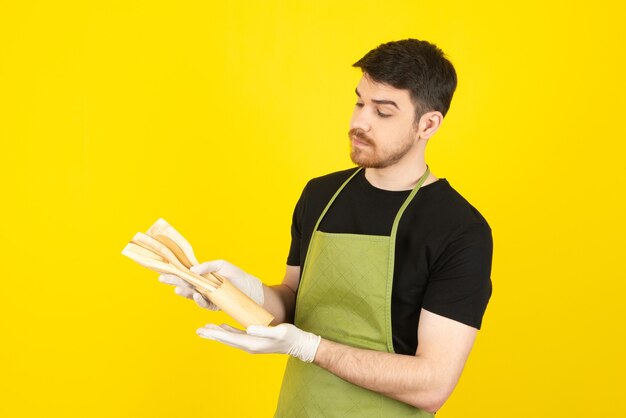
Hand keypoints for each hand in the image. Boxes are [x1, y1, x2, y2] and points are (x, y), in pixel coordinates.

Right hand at [158, 259, 264, 309]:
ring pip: (192, 294)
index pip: (187, 272)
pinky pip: (204, 303)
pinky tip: (196, 295)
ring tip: (177, 289)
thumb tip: (192, 269)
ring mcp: (208, 296)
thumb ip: (208, 266)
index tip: (163, 268)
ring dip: (184, 292)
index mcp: (204, 275)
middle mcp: (203, 286)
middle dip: (174, 281)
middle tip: (162, 278)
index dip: (175, 271)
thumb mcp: (223, 266)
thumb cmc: (239, 277)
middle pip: (185, 283)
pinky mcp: (214, 305)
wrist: (254, 292)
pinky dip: (199, 300)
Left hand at [196, 323, 320, 362]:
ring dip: (217, 334)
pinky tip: (222, 327)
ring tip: (205, 329)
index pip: (230, 338)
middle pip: (227, 340)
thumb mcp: (279, 331)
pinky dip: (227, 332)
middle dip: (212, 335)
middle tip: (198, 331)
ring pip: (230, 338)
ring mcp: (252, 344)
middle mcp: (250, 346)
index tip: (204, 330)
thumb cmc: (290, 336)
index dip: (217, 333)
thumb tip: (249, 328)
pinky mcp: (254, 341)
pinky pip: (237, 337)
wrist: (299, 344)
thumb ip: (264, 330)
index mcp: (253, 343)